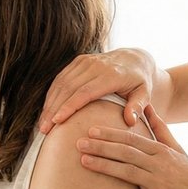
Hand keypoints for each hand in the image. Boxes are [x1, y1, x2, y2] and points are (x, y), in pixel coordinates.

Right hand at [39, 48, 156, 132]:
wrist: (134, 58)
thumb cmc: (140, 81)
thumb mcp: (145, 93)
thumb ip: (138, 106)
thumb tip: (129, 121)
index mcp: (111, 74)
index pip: (85, 92)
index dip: (69, 106)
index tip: (57, 121)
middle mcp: (96, 65)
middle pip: (69, 88)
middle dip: (54, 109)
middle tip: (44, 129)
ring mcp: (85, 61)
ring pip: (61, 83)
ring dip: (49, 103)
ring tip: (42, 124)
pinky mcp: (78, 61)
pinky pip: (61, 78)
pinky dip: (52, 94)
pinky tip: (46, 110)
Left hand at [76, 106, 187, 188]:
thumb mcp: (176, 148)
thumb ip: (160, 128)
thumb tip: (148, 106)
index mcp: (161, 151)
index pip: (132, 139)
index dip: (110, 134)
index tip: (91, 129)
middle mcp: (159, 166)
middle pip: (126, 153)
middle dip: (101, 147)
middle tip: (78, 143)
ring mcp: (158, 186)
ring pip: (128, 174)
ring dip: (105, 167)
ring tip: (84, 162)